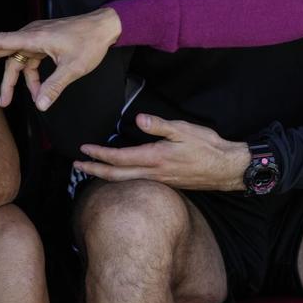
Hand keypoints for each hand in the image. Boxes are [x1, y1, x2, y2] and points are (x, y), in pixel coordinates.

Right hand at [0, 7, 121, 109]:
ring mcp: (39, 38)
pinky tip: (35, 91)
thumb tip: (40, 104)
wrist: (106, 27)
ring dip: (14, 80)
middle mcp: (33, 35)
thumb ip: (54, 86)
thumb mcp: (73, 68)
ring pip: (18, 60)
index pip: (2, 41)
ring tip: (6, 100)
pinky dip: (31, 76)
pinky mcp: (46, 42)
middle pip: (4, 50)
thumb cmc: (90, 41)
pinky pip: (31, 60)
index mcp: (35, 37)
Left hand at [74, 114, 250, 191]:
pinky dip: (121, 179)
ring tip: (92, 170)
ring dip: (105, 176)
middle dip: (93, 171)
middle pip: (116, 175)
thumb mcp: (184, 130)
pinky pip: (136, 183)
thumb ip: (160, 125)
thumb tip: (138, 118)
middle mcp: (153, 173)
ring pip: (125, 181)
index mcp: (155, 157)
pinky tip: (120, 174)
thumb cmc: (207, 147)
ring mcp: (159, 181)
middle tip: (76, 166)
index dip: (99, 154)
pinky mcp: (166, 183)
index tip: (83, 149)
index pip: (119, 157)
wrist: (226, 168)